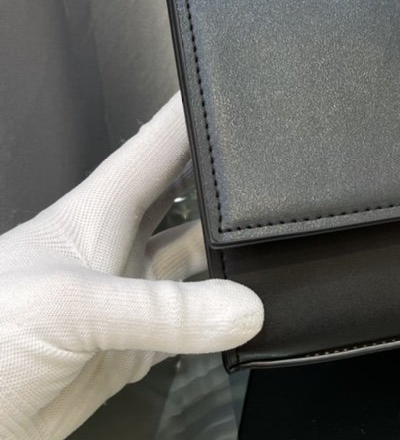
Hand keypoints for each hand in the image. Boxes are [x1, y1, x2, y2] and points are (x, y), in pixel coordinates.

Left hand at [0, 94, 262, 439]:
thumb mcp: (69, 307)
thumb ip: (163, 310)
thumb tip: (247, 309)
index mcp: (95, 212)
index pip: (156, 145)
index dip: (196, 112)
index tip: (247, 87)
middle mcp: (118, 248)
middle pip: (190, 199)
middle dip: (233, 181)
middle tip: (290, 167)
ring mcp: (129, 300)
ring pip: (200, 264)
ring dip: (237, 256)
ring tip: (291, 238)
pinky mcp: (134, 352)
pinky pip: (196, 326)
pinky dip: (230, 322)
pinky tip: (261, 312)